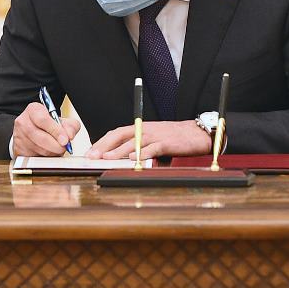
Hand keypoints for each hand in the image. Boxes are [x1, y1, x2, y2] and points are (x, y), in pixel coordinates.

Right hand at [12, 102, 80, 156]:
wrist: (33, 129)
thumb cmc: (48, 124)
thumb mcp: (61, 120)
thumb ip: (70, 125)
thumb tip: (69, 136)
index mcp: (33, 110)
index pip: (43, 120)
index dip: (56, 131)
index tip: (66, 140)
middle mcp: (23, 122)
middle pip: (41, 137)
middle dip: (56, 145)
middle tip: (65, 147)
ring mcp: (19, 137)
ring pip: (39, 149)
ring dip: (52, 152)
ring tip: (56, 148)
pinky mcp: (19, 150)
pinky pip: (35, 158)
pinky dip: (45, 157)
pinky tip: (48, 152)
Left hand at [85, 120, 212, 159]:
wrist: (197, 133)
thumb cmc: (175, 138)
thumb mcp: (154, 138)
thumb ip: (140, 145)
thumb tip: (124, 157)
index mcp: (141, 127)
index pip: (117, 132)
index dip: (103, 141)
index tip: (91, 151)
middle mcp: (145, 130)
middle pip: (120, 135)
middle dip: (104, 145)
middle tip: (92, 156)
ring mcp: (156, 136)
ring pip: (133, 142)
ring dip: (118, 151)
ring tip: (106, 158)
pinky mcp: (167, 143)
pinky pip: (152, 148)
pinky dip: (142, 153)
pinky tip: (133, 159)